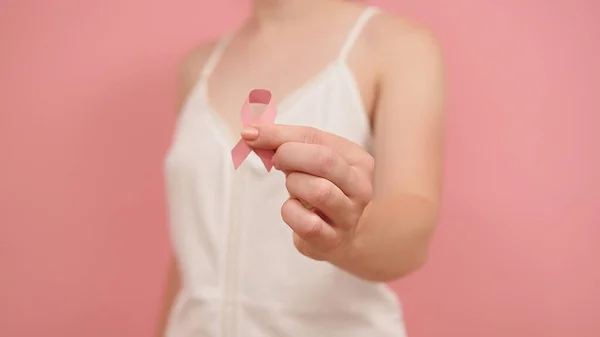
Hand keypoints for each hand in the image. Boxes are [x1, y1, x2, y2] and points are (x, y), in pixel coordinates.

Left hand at [241, 124, 374, 261]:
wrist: (338, 235)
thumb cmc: (319, 188)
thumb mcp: (308, 160)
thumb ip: (282, 142)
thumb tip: (248, 132)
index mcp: (358, 160)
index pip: (316, 138)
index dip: (280, 136)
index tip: (254, 136)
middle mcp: (360, 188)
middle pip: (324, 161)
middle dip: (290, 156)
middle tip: (276, 161)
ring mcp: (349, 216)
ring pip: (319, 191)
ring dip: (294, 184)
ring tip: (292, 187)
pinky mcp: (333, 241)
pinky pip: (308, 224)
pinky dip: (291, 213)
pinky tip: (293, 210)